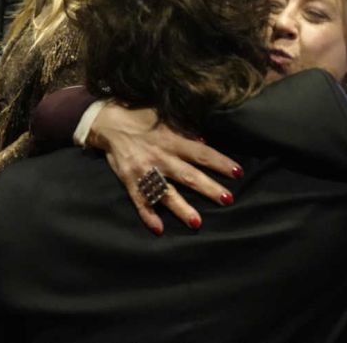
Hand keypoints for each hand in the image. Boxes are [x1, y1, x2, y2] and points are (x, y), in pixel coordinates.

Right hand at [87, 102, 243, 234]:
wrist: (108, 122)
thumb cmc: (142, 118)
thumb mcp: (165, 117)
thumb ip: (185, 129)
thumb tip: (205, 141)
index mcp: (172, 139)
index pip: (202, 153)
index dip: (220, 162)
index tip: (238, 172)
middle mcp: (161, 156)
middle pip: (189, 175)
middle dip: (209, 188)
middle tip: (228, 200)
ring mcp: (144, 170)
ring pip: (166, 192)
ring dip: (181, 208)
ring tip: (197, 223)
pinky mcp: (129, 180)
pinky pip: (140, 200)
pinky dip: (148, 215)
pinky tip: (159, 229)